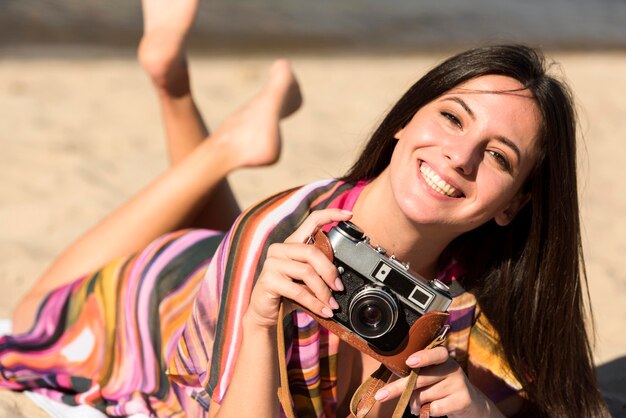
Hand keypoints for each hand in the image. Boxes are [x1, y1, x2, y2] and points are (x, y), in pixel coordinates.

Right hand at [245, 208, 351, 328]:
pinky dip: (314, 303)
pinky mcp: (268, 280)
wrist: (265, 312)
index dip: (331, 215)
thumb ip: (319, 271)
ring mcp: (272, 263)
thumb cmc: (288, 293)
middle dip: (329, 271)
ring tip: (332, 304)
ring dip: (323, 291)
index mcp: (292, 243)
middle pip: (312, 252)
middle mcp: (280, 249)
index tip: (349, 215)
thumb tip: (341, 278)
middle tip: (339, 288)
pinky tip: (324, 310)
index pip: (311, 221)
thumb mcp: (306, 279)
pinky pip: (298, 291)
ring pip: (306, 272)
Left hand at [374, 347, 503, 416]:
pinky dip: (428, 412)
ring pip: (425, 396)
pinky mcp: (463, 400)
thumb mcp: (433, 376)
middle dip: (398, 388)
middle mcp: (452, 368)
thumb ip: (417, 375)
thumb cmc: (442, 387)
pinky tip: (432, 410)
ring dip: (415, 404)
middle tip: (381, 396)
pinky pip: (435, 408)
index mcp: (443, 357)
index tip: (409, 362)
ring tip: (419, 405)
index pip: (436, 353)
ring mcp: (459, 384)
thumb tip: (391, 385)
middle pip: (421, 378)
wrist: (471, 403)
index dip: (423, 357)